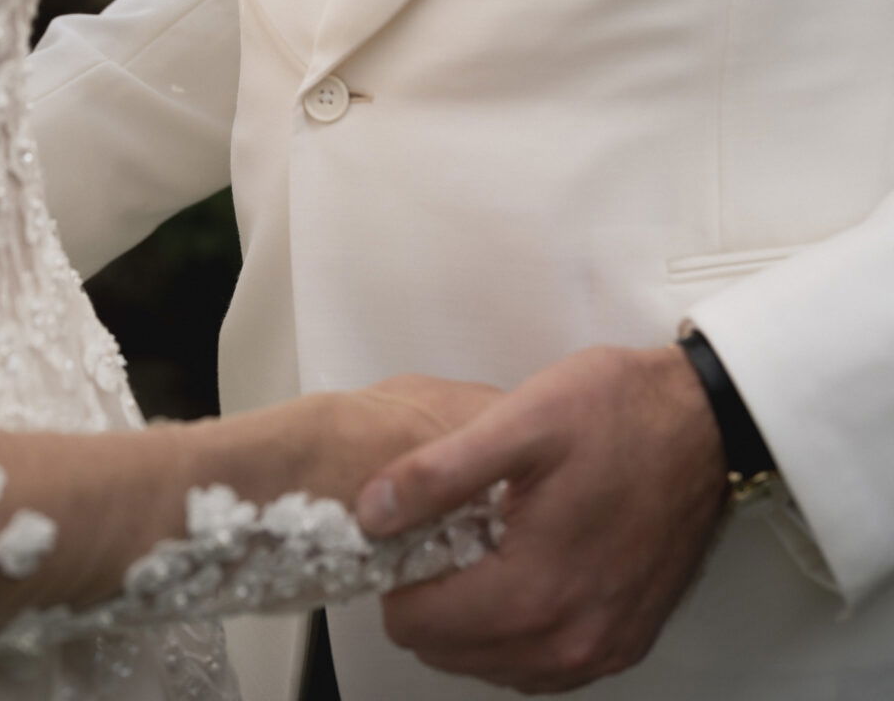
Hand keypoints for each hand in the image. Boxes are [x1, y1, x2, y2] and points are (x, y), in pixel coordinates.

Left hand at [357, 345, 728, 693]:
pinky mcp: (625, 643)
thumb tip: (370, 513)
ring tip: (478, 542)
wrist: (706, 423)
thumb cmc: (618, 413)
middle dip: (430, 597)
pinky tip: (516, 570)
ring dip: (470, 617)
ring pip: (493, 664)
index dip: (396, 574)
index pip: (416, 626)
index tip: (407, 526)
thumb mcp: (520, 421)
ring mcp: (602, 652)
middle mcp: (569, 644)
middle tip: (441, 529)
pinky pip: (541, 665)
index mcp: (534, 594)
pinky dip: (514, 630)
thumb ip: (437, 474)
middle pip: (448, 652)